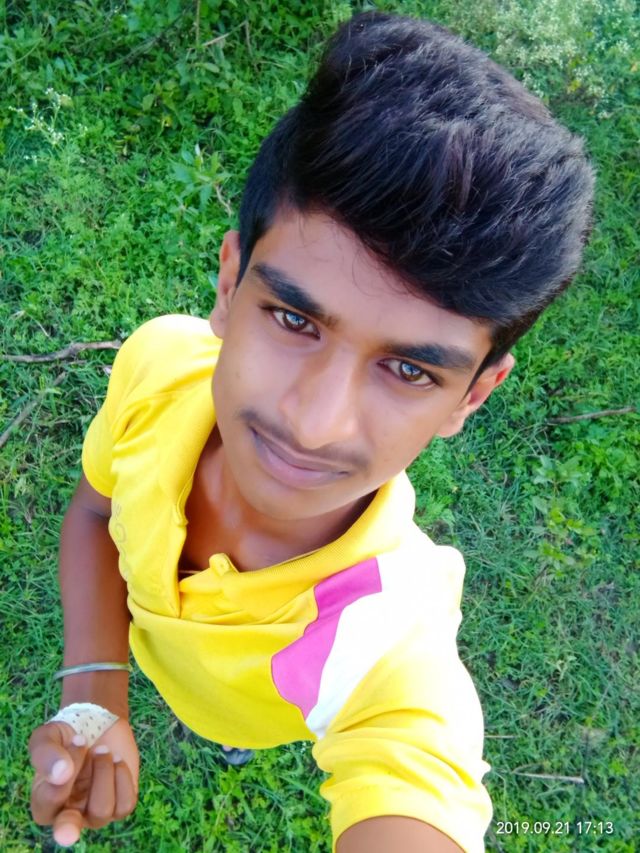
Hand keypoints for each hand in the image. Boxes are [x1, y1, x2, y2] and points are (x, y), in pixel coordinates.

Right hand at [29, 717, 138, 845]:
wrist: (99, 720)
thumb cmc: (67, 733)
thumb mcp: (47, 736)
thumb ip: (45, 754)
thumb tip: (61, 774)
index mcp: (45, 802)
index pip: (49, 801)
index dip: (63, 775)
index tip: (77, 740)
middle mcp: (69, 813)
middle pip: (68, 829)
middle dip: (68, 831)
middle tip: (68, 833)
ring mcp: (95, 812)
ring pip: (102, 810)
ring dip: (104, 772)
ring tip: (102, 750)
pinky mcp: (120, 805)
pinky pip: (125, 804)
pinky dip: (122, 776)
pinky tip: (116, 759)